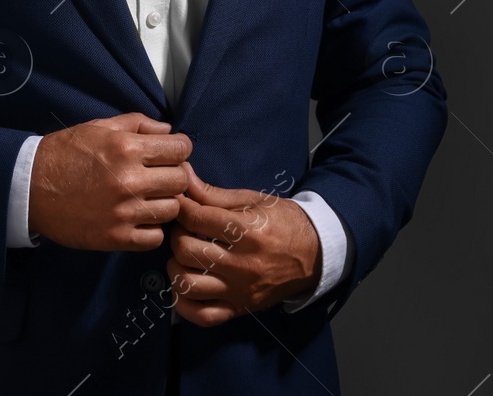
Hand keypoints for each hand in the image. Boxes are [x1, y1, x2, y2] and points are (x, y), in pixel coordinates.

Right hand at [29, 112, 191, 251]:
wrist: (29, 187)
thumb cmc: (65, 153)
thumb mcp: (99, 127)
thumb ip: (138, 124)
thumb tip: (169, 132)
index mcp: (126, 148)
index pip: (181, 149)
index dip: (180, 149)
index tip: (171, 153)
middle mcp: (129, 180)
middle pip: (181, 180)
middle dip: (174, 175)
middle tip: (159, 176)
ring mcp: (123, 212)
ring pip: (172, 209)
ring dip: (164, 202)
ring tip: (148, 198)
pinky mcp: (115, 238)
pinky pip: (155, 237)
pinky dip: (151, 229)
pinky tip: (138, 218)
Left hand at [165, 160, 320, 325]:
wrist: (315, 254)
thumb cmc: (283, 222)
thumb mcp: (253, 200)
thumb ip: (213, 193)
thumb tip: (183, 176)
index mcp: (248, 231)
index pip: (196, 219)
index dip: (180, 208)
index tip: (179, 204)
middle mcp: (243, 264)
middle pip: (187, 250)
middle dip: (177, 235)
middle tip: (183, 229)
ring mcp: (240, 290)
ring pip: (188, 284)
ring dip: (176, 267)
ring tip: (184, 257)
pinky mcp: (240, 308)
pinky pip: (202, 316)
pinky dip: (184, 304)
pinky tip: (185, 286)